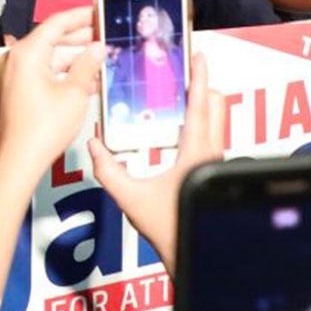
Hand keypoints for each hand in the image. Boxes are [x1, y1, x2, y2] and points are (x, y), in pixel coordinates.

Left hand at [0, 6, 103, 174]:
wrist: (18, 161)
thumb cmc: (39, 130)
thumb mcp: (75, 93)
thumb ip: (88, 65)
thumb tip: (97, 48)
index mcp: (27, 53)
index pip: (57, 23)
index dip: (81, 16)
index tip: (97, 12)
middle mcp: (16, 59)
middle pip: (52, 38)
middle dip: (80, 38)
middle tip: (104, 34)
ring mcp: (15, 75)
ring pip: (50, 57)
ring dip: (74, 58)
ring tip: (100, 59)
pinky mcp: (18, 89)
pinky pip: (44, 72)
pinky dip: (64, 73)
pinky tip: (86, 79)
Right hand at [88, 53, 223, 273]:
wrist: (192, 255)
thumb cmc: (168, 228)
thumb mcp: (131, 198)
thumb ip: (109, 170)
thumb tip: (93, 144)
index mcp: (196, 152)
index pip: (200, 105)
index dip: (199, 77)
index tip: (199, 55)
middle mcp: (211, 152)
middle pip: (216, 105)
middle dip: (202, 85)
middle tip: (183, 71)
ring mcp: (215, 161)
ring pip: (217, 120)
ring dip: (202, 104)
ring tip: (179, 93)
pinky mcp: (212, 170)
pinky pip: (211, 135)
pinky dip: (200, 122)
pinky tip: (179, 128)